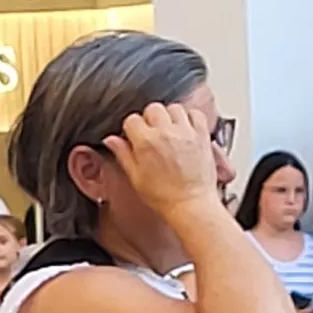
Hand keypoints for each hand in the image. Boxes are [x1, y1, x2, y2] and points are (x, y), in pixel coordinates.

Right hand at [102, 103, 226, 220]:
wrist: (190, 204)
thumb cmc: (164, 196)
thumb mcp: (135, 177)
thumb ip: (123, 154)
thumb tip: (111, 140)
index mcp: (146, 142)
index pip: (132, 119)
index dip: (131, 128)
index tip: (133, 135)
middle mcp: (166, 133)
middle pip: (153, 108)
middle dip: (149, 117)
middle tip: (150, 131)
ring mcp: (186, 132)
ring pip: (174, 107)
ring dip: (169, 115)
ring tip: (168, 128)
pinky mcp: (202, 136)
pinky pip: (196, 114)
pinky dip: (190, 116)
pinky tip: (185, 127)